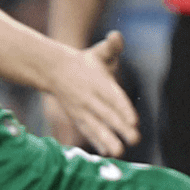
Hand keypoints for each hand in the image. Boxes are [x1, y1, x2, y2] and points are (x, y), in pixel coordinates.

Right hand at [40, 31, 137, 157]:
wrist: (54, 70)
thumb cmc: (85, 62)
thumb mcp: (99, 51)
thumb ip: (112, 46)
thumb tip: (116, 36)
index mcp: (99, 82)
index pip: (114, 97)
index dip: (124, 109)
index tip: (134, 121)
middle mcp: (91, 98)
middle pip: (107, 115)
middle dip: (121, 128)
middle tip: (135, 139)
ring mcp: (82, 110)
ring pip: (96, 126)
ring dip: (107, 140)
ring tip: (119, 152)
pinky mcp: (77, 118)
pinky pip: (87, 131)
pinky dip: (96, 141)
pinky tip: (106, 152)